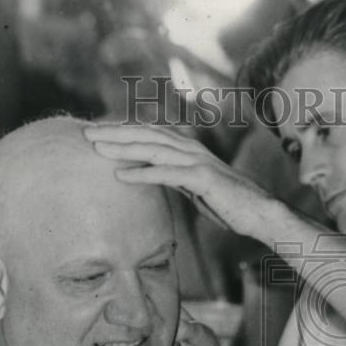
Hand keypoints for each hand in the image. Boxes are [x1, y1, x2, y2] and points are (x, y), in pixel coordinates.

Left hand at [83, 123, 281, 242]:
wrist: (260, 214)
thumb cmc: (230, 204)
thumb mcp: (196, 187)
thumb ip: (176, 176)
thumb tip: (155, 174)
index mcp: (188, 150)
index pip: (149, 134)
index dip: (122, 131)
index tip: (97, 133)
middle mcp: (191, 150)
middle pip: (146, 135)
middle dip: (114, 133)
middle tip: (85, 133)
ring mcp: (198, 162)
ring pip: (153, 150)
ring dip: (123, 148)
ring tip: (96, 149)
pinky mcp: (203, 179)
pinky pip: (167, 174)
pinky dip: (143, 173)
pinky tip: (121, 175)